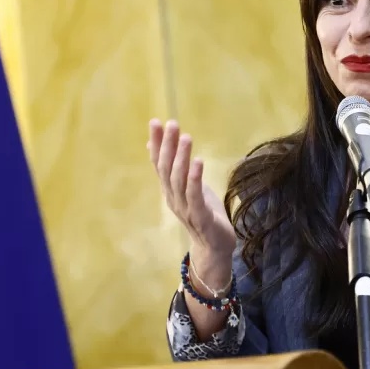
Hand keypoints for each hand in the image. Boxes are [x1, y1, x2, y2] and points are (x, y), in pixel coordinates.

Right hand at [148, 119, 235, 262]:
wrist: (215, 246)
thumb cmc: (203, 212)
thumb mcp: (188, 186)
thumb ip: (175, 168)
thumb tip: (157, 147)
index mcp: (169, 189)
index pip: (159, 163)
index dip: (156, 143)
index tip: (155, 122)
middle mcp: (173, 197)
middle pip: (166, 169)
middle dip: (167, 145)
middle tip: (171, 124)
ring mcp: (185, 208)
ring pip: (179, 180)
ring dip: (181, 158)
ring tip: (185, 137)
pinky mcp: (200, 216)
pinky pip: (195, 195)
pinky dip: (195, 178)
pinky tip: (198, 161)